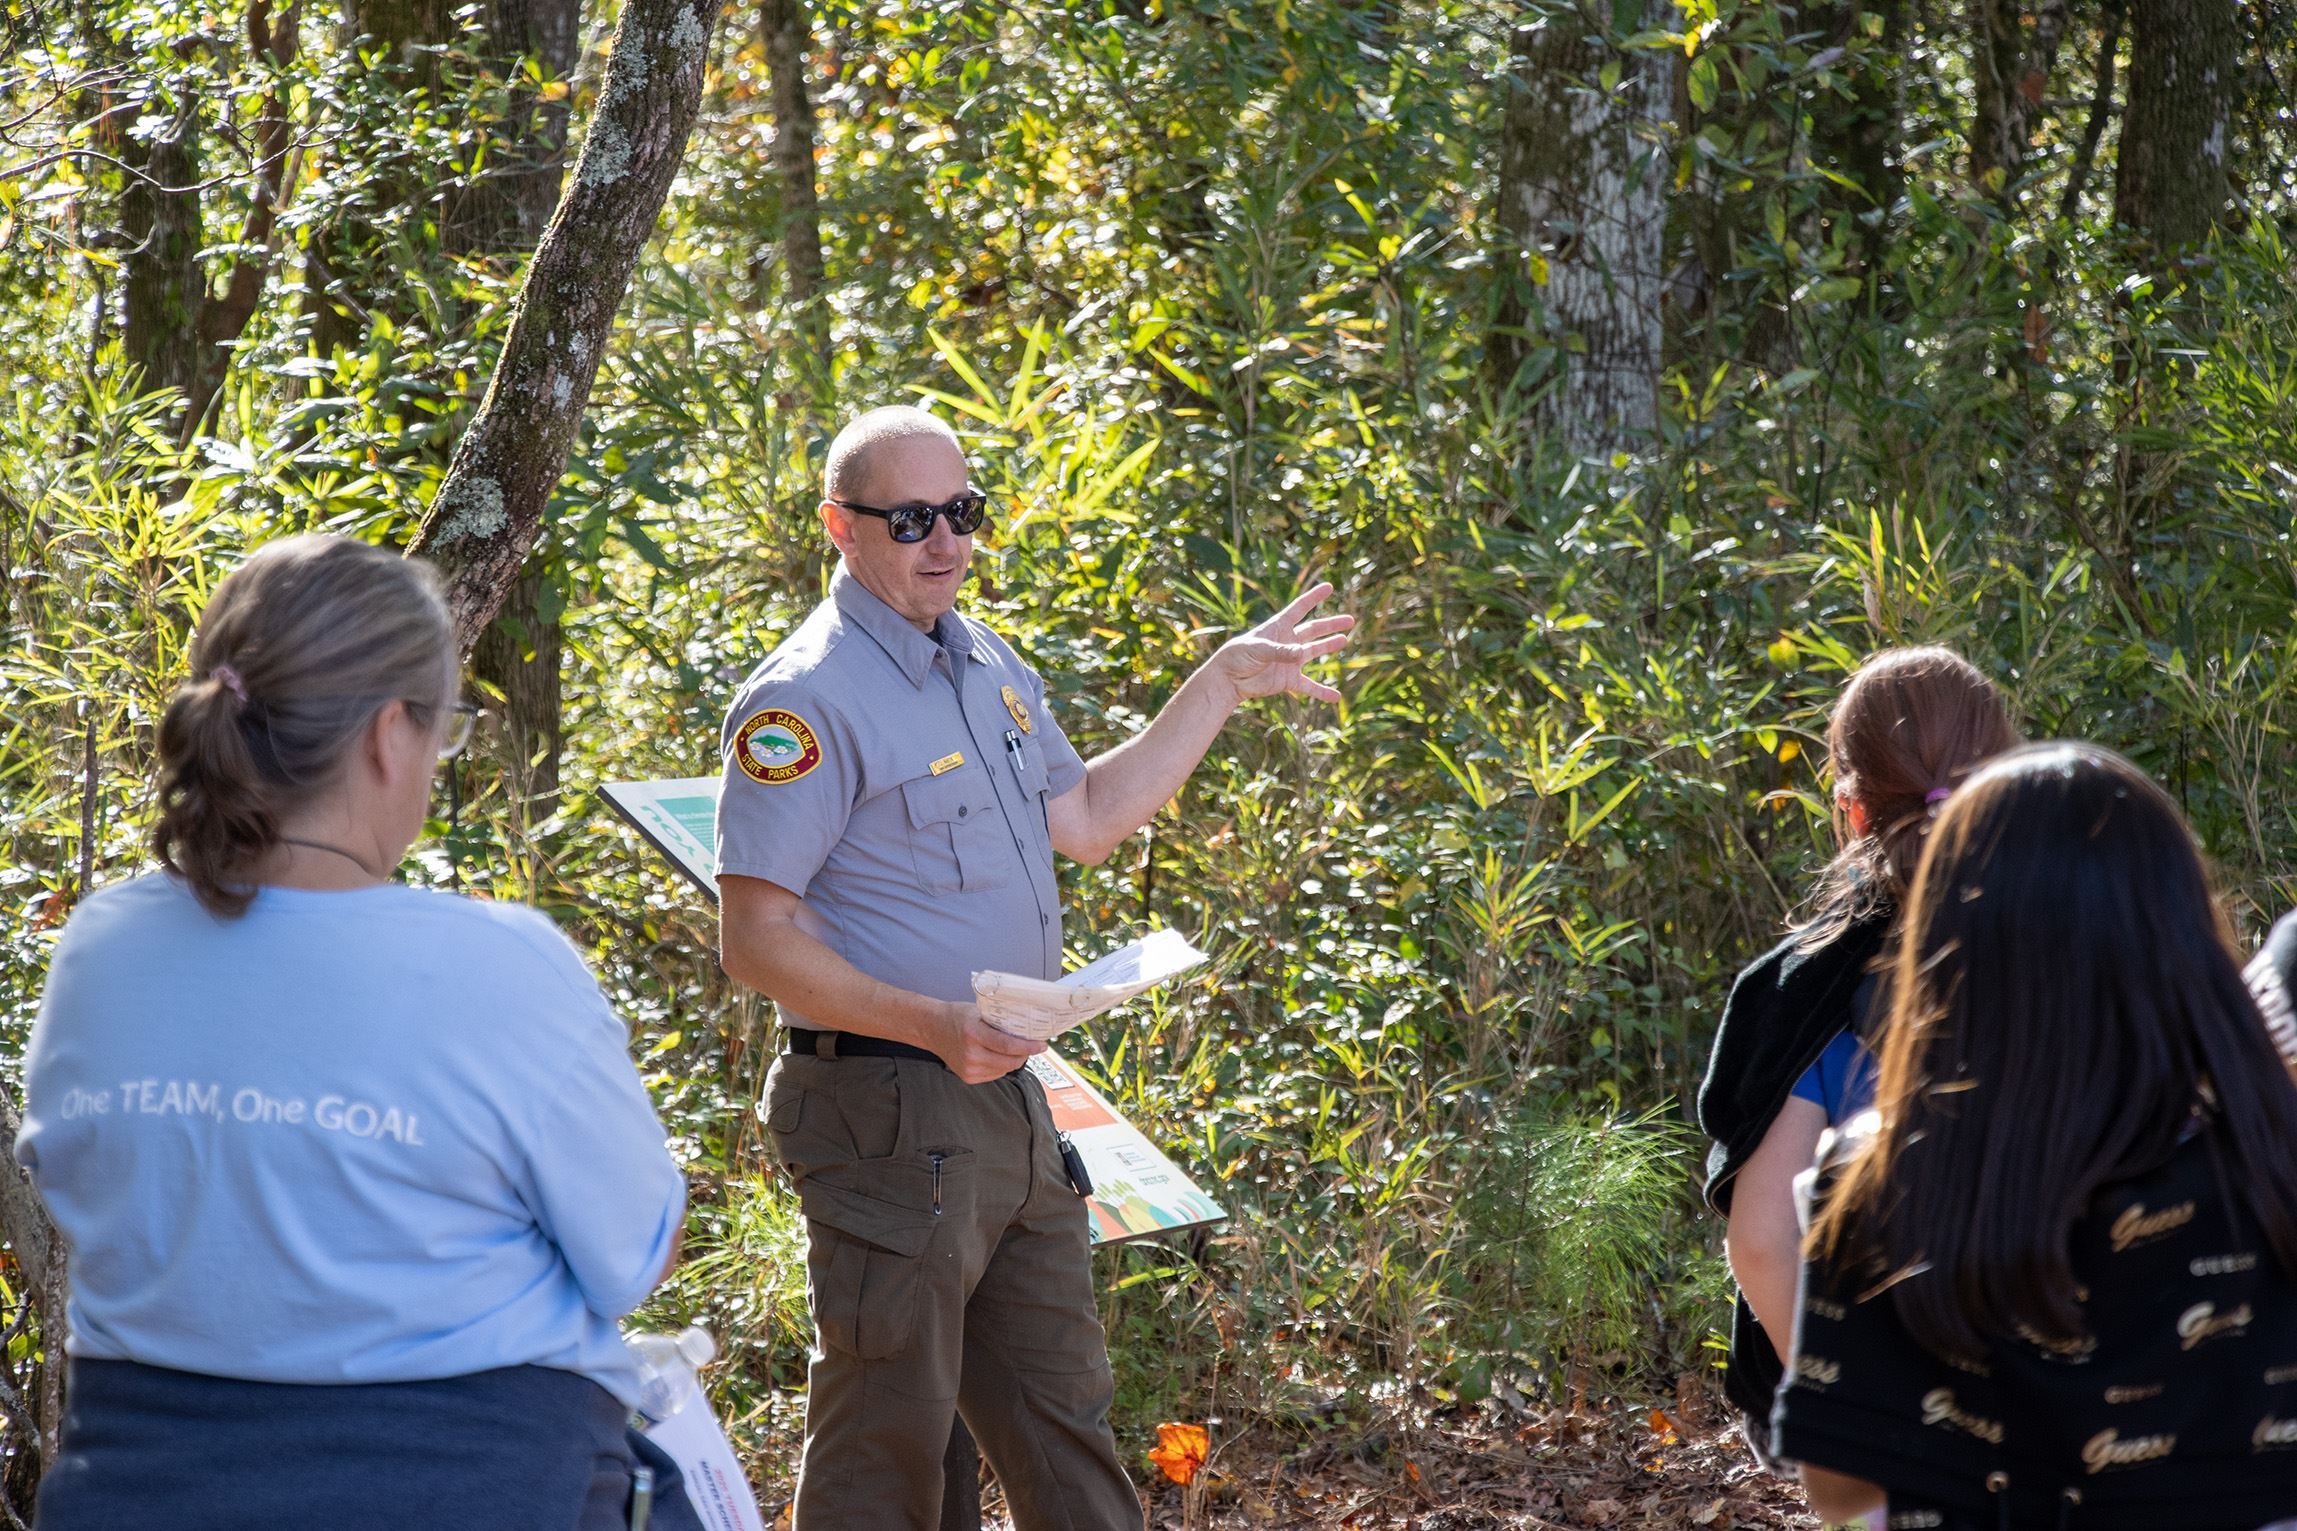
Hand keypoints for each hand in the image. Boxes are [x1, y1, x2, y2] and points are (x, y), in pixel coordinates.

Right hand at [931, 1001, 1045, 1084]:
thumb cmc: (958, 1017)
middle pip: (1009, 1061)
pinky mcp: (968, 1078)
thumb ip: (1000, 1021)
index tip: (1041, 1045)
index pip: (1007, 1045)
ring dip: (1013, 1060)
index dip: (1028, 1046)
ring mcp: (969, 1068)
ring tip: (1012, 1048)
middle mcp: (970, 1054)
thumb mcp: (979, 1011)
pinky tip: (997, 1055)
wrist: (933, 1029)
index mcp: (974, 1033)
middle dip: (1024, 1054)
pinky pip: (995, 1074)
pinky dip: (1001, 1066)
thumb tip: (1027, 1027)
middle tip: (1032, 1045)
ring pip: (1005, 1069)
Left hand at [1210, 582, 1353, 705]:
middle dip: (1331, 624)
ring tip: (1344, 640)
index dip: (1314, 597)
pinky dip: (1322, 692)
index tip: (1329, 587)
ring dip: (1329, 646)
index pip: (1299, 608)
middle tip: (1350, 620)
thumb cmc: (1237, 657)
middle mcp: (1287, 642)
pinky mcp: (1288, 680)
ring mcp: (1290, 661)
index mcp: (1278, 627)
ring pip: (1314, 652)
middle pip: (1313, 630)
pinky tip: (1336, 697)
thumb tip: (1301, 653)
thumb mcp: (1257, 650)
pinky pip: (1309, 687)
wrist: (1228, 680)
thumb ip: (1280, 651)